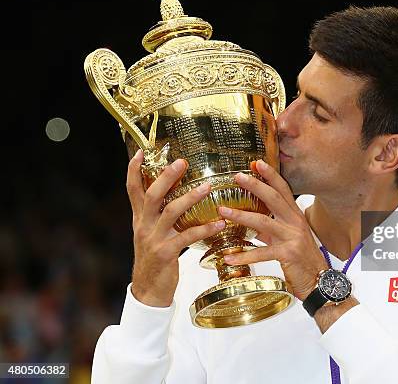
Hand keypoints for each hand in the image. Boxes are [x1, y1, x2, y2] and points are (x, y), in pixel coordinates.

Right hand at [127, 149, 225, 306]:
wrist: (148, 291)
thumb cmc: (155, 258)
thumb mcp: (151, 234)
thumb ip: (159, 215)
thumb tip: (176, 194)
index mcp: (140, 218)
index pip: (133, 190)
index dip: (134, 170)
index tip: (140, 152)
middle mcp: (144, 225)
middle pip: (152, 195)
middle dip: (166, 177)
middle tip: (182, 161)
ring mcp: (154, 239)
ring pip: (170, 213)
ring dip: (190, 198)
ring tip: (208, 188)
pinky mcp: (166, 253)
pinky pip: (187, 237)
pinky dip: (204, 229)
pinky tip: (220, 223)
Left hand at [220, 160, 327, 300]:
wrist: (319, 281)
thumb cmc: (302, 260)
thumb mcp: (286, 239)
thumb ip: (269, 229)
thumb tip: (249, 221)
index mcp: (295, 216)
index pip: (283, 190)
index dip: (271, 175)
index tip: (257, 163)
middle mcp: (295, 223)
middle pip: (274, 198)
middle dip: (255, 185)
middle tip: (238, 176)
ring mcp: (292, 237)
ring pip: (264, 221)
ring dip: (241, 215)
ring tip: (223, 211)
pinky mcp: (288, 254)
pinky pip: (262, 252)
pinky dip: (244, 255)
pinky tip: (229, 258)